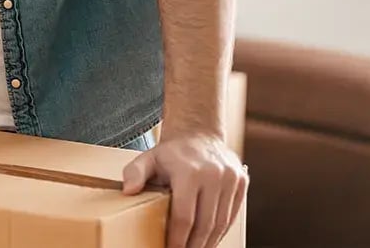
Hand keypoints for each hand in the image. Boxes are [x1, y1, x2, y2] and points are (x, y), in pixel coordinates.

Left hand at [122, 132, 247, 247]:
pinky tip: (208, 239)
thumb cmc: (171, 152)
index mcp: (189, 171)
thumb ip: (135, 173)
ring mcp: (231, 178)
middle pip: (205, 224)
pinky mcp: (241, 182)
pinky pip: (231, 215)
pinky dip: (220, 231)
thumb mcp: (148, 158)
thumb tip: (127, 191)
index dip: (177, 238)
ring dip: (208, 242)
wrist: (198, 133)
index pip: (184, 216)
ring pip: (220, 223)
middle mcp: (213, 174)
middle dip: (193, 245)